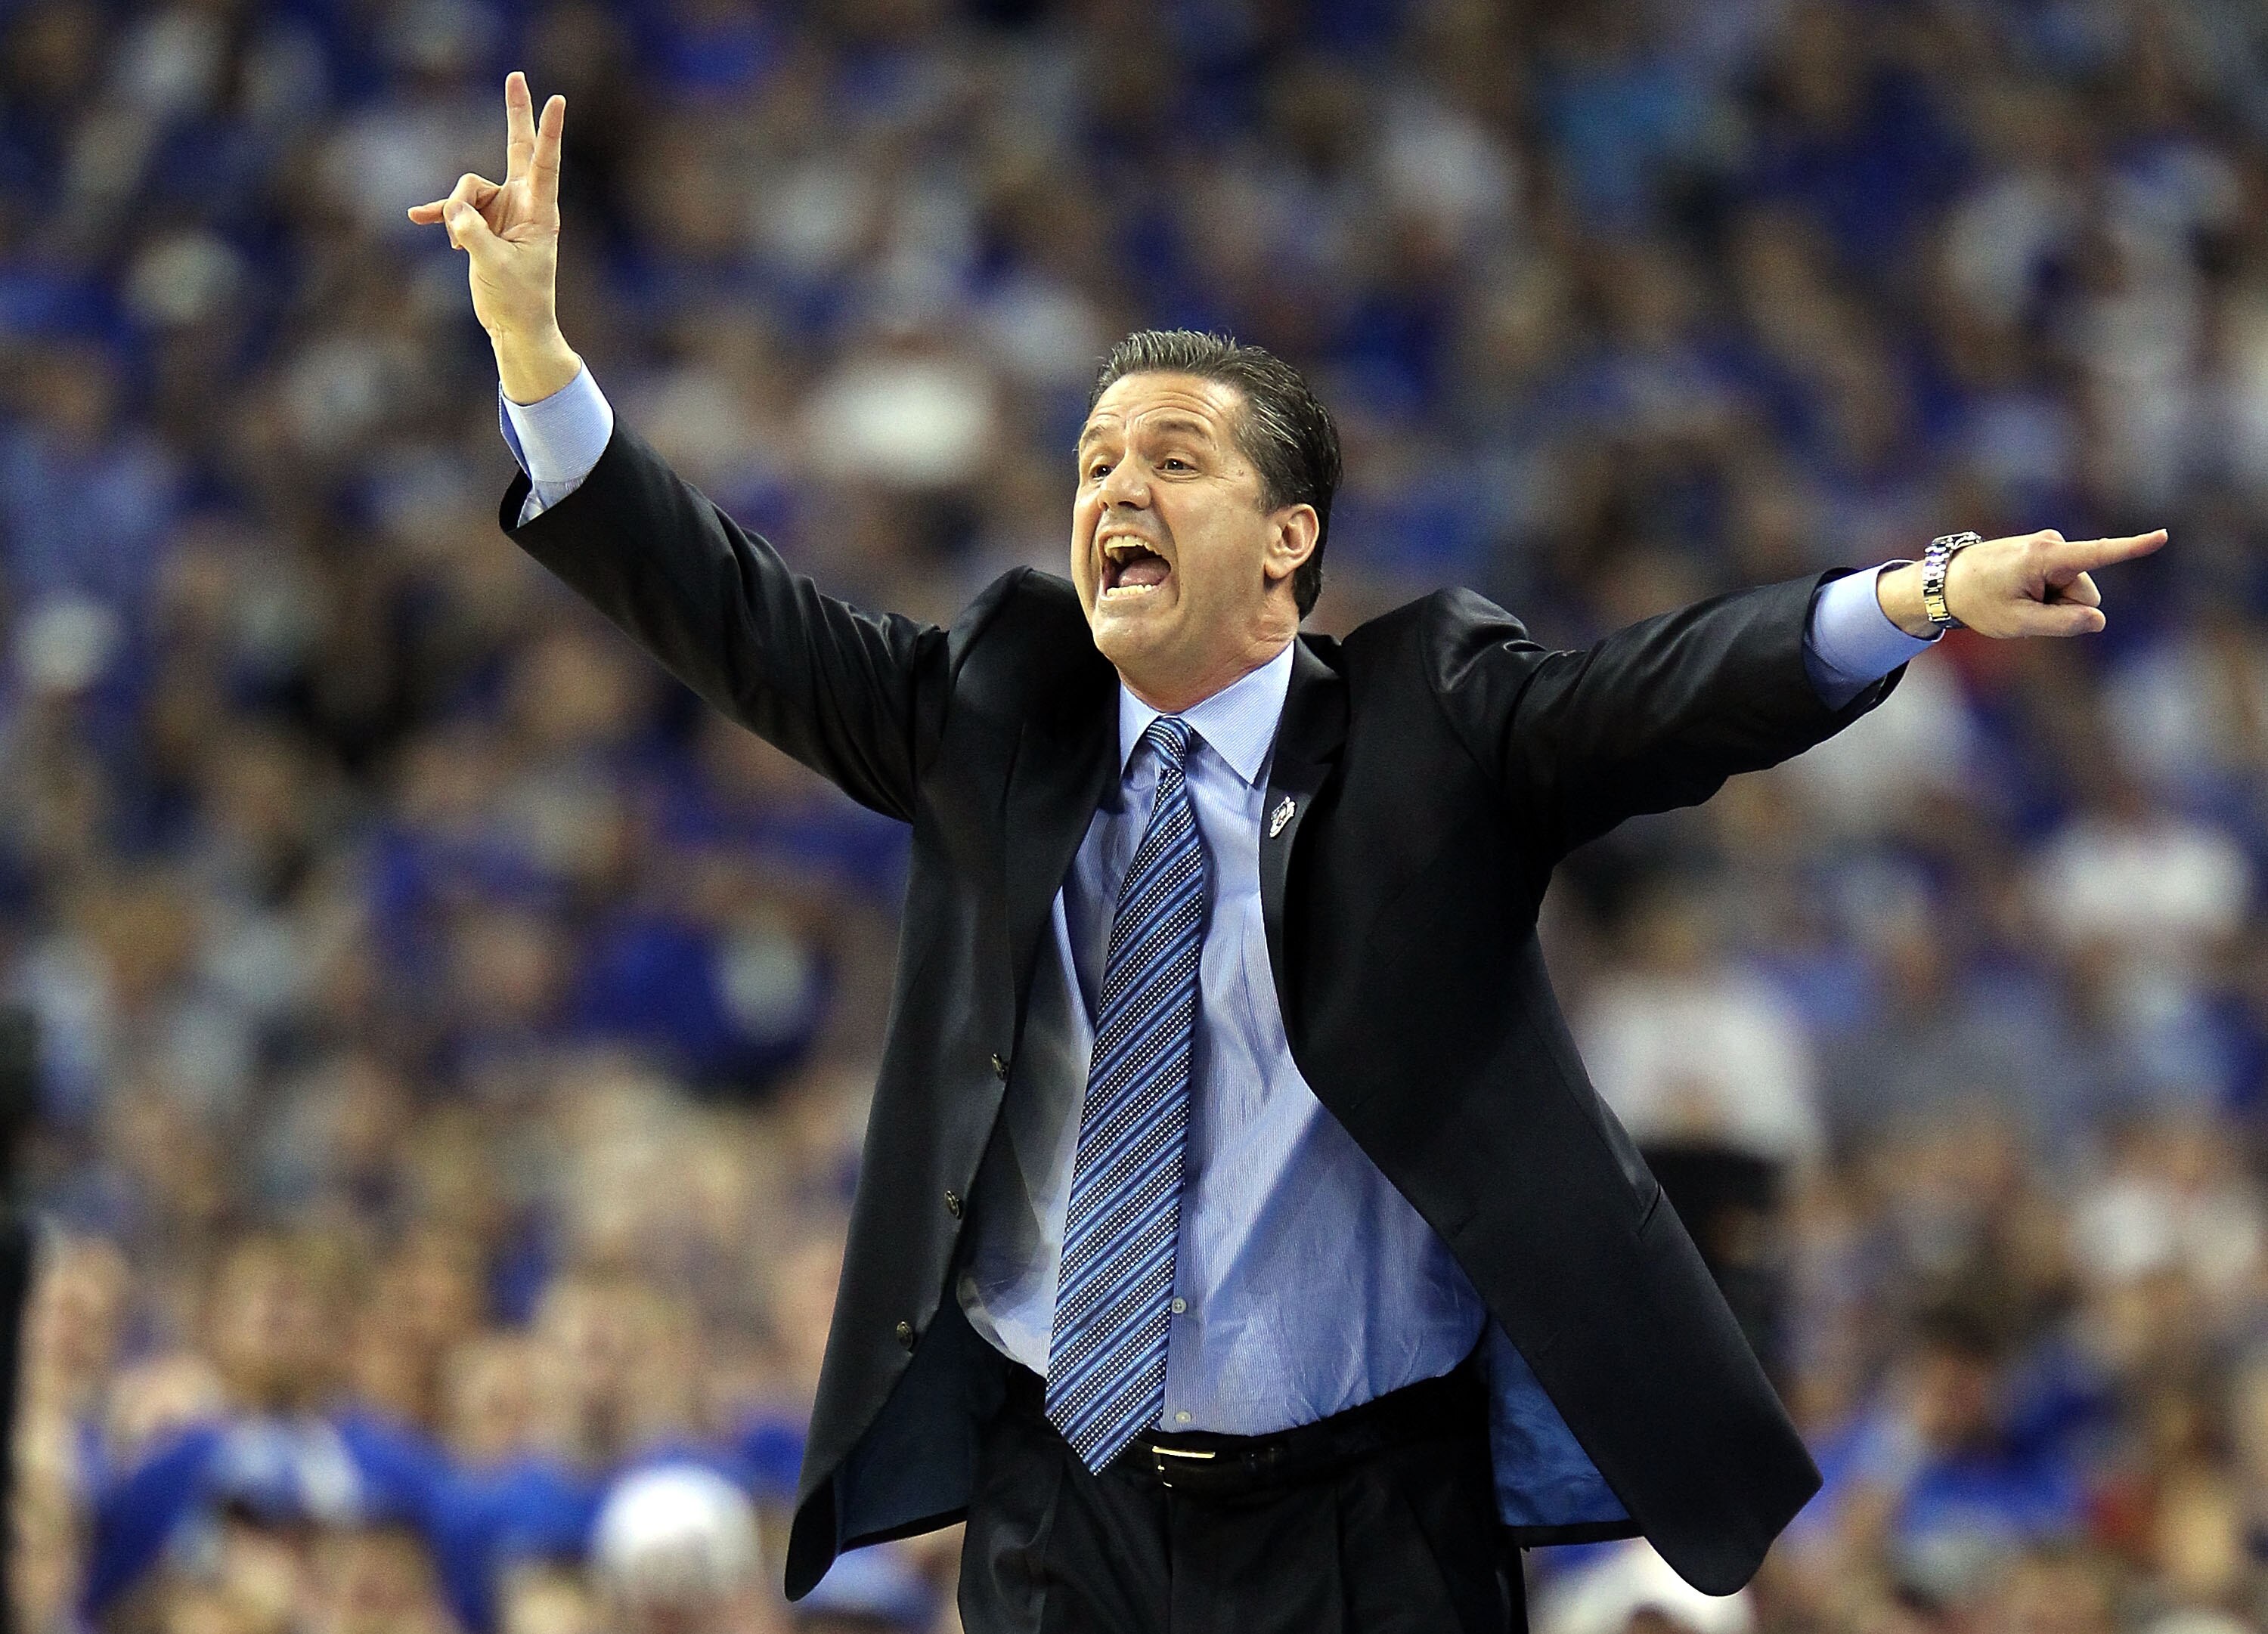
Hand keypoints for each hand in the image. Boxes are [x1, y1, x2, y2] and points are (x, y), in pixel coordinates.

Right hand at [408, 71, 579, 402]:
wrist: (514, 327)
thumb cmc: (518, 300)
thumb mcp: (493, 265)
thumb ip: (471, 233)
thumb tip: (451, 211)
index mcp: (539, 212)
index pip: (545, 163)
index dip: (549, 131)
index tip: (558, 101)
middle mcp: (522, 204)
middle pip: (517, 148)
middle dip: (515, 114)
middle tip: (517, 76)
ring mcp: (501, 212)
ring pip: (467, 189)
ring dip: (455, 213)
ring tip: (459, 246)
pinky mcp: (482, 224)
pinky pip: (455, 208)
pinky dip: (441, 214)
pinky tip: (418, 217)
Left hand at [1876, 528, 2168, 639]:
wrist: (1944, 581)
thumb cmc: (1978, 602)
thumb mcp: (2018, 623)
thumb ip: (2061, 624)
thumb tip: (2098, 620)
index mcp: (2046, 558)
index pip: (2099, 554)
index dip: (2133, 547)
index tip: (2163, 535)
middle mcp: (2051, 544)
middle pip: (2084, 592)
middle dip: (2062, 607)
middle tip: (2022, 608)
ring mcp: (2047, 546)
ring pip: (2072, 590)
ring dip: (2050, 602)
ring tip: (2015, 599)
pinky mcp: (2044, 551)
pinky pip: (2059, 582)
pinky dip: (2044, 594)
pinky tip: (2016, 593)